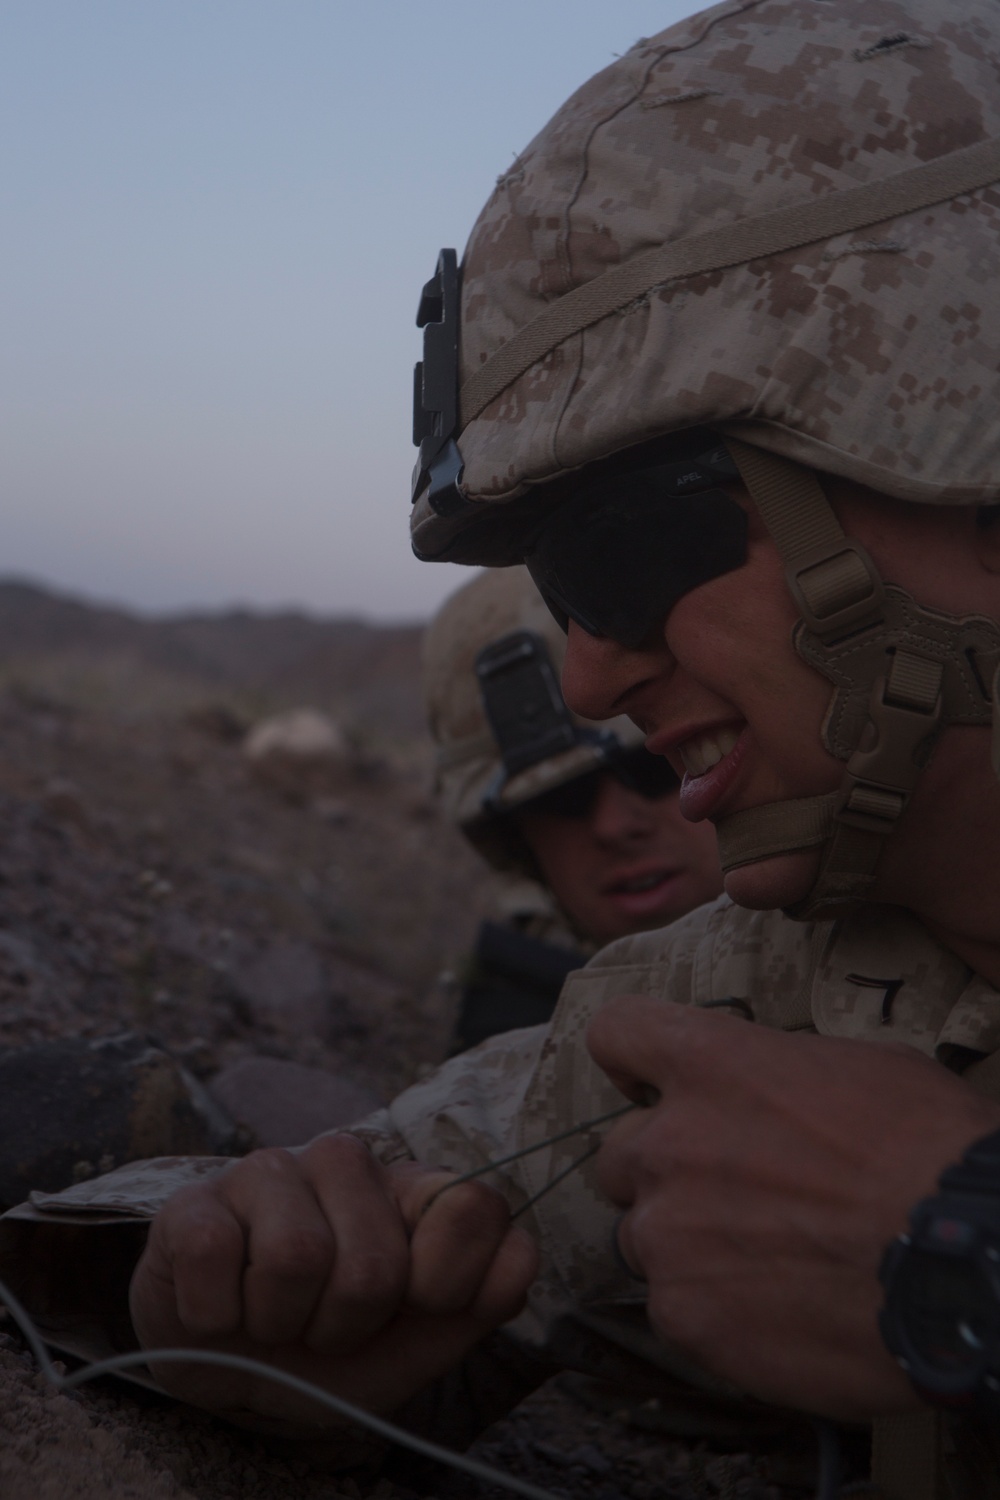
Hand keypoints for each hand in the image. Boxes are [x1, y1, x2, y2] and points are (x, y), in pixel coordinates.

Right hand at [129, 1133, 537, 1428]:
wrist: (232, 1377)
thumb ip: (483, 1295)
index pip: (474, 1205)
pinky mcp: (192, 1202)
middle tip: (326, 1325)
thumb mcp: (423, 1337)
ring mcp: (266, 1171)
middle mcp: (345, 1161)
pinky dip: (217, 1315)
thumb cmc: (336, 1349)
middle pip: (374, 1262)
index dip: (449, 1283)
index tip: (418, 1307)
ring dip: (284, 1322)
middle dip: (351, 1324)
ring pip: (296, 1257)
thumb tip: (516, 1256)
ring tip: (276, 1316)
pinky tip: (220, 1307)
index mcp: (411, 1188)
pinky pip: (215, 1259)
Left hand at [588, 997, 999, 1419]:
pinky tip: (775, 1314)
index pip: (616, 1034)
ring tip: (763, 1265)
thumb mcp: (863, 1068)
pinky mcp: (685, 1314)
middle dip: (663, 1172)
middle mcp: (668, 1143)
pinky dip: (714, 1312)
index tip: (649, 1085)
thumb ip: (781, 1076)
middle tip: (729, 1197)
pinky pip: (674, 1308)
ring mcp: (668, 1233)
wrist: (968, 1261)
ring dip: (686, 1246)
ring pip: (643, 1237)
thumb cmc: (934, 1154)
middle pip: (618, 1154)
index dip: (632, 1062)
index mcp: (709, 1065)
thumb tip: (774, 1094)